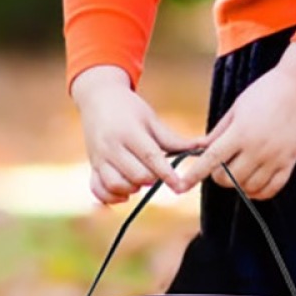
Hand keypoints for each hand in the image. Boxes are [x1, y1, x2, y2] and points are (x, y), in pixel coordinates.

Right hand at [73, 71, 204, 205]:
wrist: (98, 98)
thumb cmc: (129, 108)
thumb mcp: (151, 119)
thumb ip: (173, 139)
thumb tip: (203, 148)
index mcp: (128, 132)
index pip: (150, 157)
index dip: (167, 173)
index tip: (180, 185)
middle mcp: (111, 147)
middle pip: (136, 175)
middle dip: (152, 179)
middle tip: (157, 172)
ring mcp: (99, 158)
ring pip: (116, 185)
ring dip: (133, 188)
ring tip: (141, 179)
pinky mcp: (92, 166)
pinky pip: (98, 190)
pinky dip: (112, 197)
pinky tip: (125, 193)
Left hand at [173, 62, 295, 201]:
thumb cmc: (265, 92)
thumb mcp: (237, 107)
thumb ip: (219, 132)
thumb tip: (201, 149)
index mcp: (241, 132)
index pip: (212, 160)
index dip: (195, 175)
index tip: (182, 185)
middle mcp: (258, 149)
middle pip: (229, 178)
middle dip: (218, 176)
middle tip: (220, 166)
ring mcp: (275, 158)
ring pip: (249, 187)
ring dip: (238, 184)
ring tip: (238, 171)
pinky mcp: (290, 162)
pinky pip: (271, 189)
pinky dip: (258, 191)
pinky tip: (253, 184)